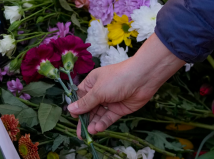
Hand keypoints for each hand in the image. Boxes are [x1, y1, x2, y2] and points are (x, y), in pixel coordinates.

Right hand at [67, 34, 184, 135]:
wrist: (142, 79)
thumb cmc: (117, 79)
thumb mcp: (98, 91)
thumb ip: (85, 103)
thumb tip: (70, 109)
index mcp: (92, 83)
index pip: (80, 97)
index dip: (77, 107)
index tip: (74, 117)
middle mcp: (99, 92)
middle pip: (89, 108)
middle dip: (84, 120)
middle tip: (80, 134)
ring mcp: (109, 101)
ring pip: (98, 114)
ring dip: (93, 123)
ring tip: (90, 132)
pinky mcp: (119, 109)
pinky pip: (108, 117)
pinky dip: (103, 123)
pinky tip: (98, 128)